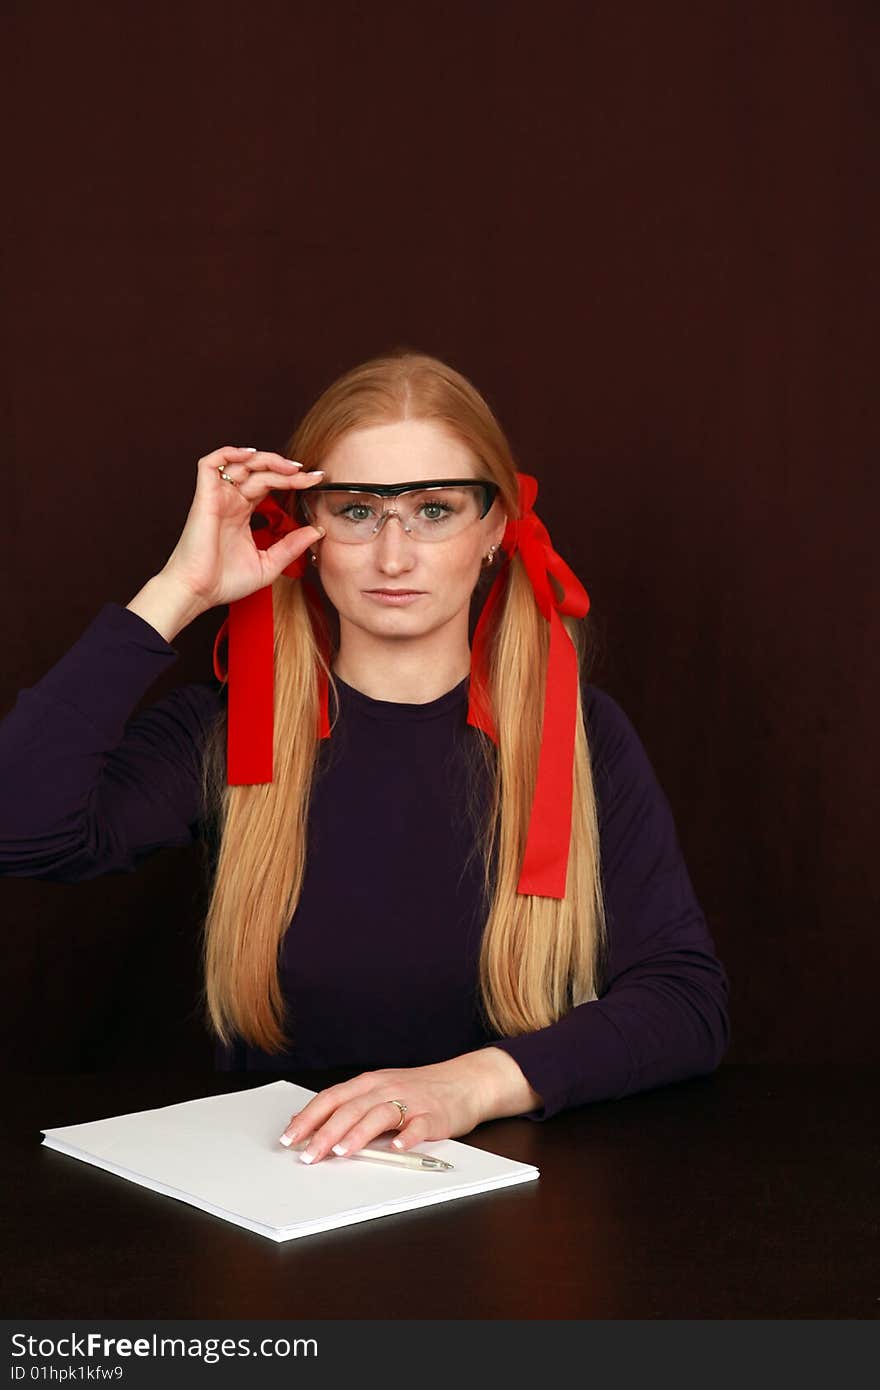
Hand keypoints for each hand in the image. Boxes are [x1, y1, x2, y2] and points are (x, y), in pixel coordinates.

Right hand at [160, 446, 325, 610]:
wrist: (198, 592)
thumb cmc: (225, 582)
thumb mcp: (269, 564)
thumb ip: (292, 546)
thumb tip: (317, 531)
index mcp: (243, 514)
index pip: (270, 485)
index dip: (292, 480)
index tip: (315, 481)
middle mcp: (231, 501)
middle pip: (261, 472)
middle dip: (287, 471)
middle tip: (310, 476)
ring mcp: (218, 497)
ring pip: (242, 463)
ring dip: (268, 460)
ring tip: (291, 468)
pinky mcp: (205, 496)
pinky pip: (211, 463)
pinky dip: (230, 453)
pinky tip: (252, 456)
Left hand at [278, 1053, 507, 1163]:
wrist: (465, 1081)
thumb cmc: (418, 1090)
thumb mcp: (380, 1092)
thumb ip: (350, 1106)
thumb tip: (310, 1123)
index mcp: (369, 1084)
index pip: (331, 1098)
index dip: (308, 1118)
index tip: (288, 1138)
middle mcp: (386, 1089)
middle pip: (350, 1108)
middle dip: (325, 1132)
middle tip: (307, 1155)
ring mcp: (411, 1101)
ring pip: (379, 1115)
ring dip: (358, 1133)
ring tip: (340, 1151)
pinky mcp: (434, 1116)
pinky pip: (419, 1126)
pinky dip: (407, 1137)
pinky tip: (397, 1147)